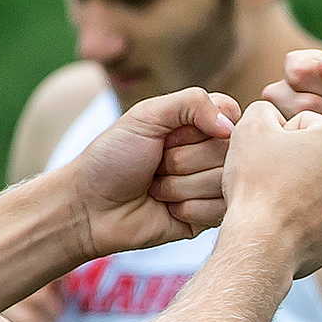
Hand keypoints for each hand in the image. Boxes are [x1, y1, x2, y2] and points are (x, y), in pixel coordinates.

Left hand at [66, 87, 240, 258]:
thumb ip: (192, 103)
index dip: (203, 128)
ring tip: (156, 188)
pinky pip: (219, 211)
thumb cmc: (112, 157)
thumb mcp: (146, 116)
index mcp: (199, 123)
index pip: (232, 116)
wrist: (89, 207)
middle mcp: (210, 153)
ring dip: (181, 186)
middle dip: (184, 160)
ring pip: (223, 182)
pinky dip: (188, 209)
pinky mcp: (208, 218)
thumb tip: (230, 127)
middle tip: (157, 165)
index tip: (169, 136)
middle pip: (229, 152)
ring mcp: (211, 186)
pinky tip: (166, 209)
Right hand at [221, 101, 321, 278]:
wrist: (260, 245)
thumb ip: (265, 108)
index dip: (280, 136)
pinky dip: (309, 222)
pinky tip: (288, 226)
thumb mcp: (251, 128)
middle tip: (271, 179)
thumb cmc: (256, 183)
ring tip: (278, 203)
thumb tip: (274, 113)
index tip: (267, 156)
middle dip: (297, 163)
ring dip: (304, 191)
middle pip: (319, 157)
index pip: (307, 124)